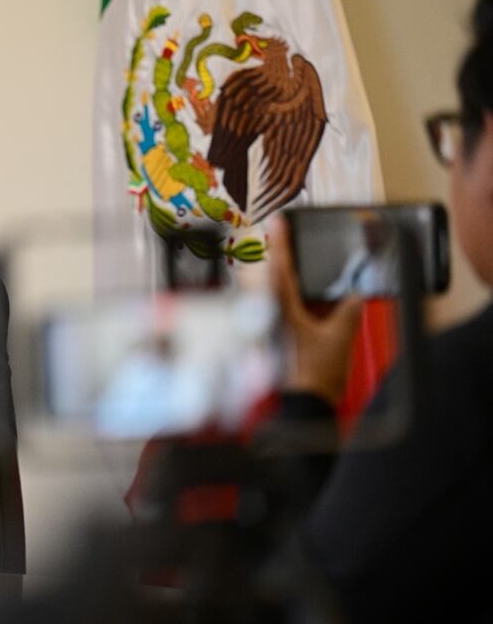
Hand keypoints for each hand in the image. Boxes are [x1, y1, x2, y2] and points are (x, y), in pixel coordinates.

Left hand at [269, 216, 363, 403]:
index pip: (280, 268)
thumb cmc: (315, 375)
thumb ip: (348, 311)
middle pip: (270, 277)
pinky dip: (293, 300)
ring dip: (286, 279)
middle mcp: (270, 315)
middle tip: (284, 237)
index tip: (278, 222)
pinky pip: (282, 310)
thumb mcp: (339, 337)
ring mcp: (271, 327)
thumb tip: (355, 295)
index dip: (281, 242)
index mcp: (281, 310)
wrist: (307, 404)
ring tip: (298, 265)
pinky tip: (309, 300)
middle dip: (279, 258)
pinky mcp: (276, 338)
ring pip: (274, 293)